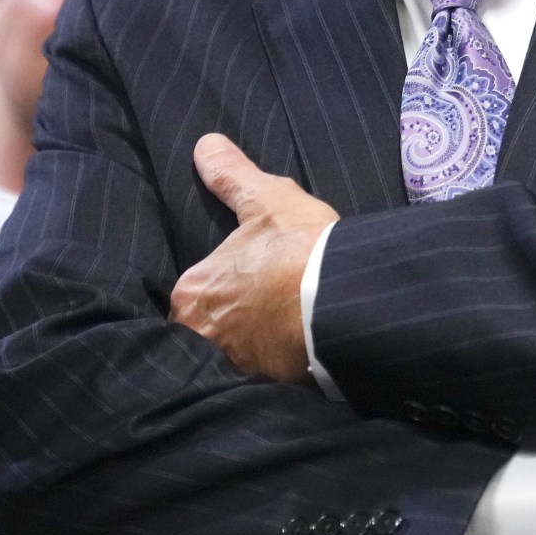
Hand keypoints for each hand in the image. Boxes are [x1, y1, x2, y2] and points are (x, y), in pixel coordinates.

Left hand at [169, 134, 337, 383]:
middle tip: (260, 320)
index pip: (192, 301)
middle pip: (204, 336)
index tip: (242, 293)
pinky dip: (270, 377)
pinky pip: (258, 384)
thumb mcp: (267, 199)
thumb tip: (204, 145)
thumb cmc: (300, 247)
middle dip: (227, 331)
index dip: (218, 296)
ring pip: (229, 362)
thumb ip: (231, 175)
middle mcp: (202, 336)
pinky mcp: (265, 389)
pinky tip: (291, 365)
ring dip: (247, 355)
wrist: (344, 300)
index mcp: (193, 293)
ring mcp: (232, 368)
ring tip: (276, 344)